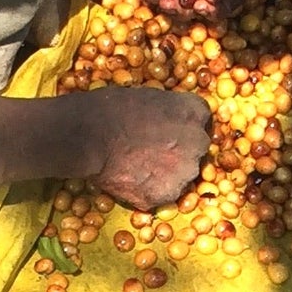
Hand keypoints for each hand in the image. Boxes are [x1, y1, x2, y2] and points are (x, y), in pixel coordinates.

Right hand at [89, 87, 213, 210]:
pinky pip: (163, 194)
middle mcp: (198, 142)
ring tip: (138, 167)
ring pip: (182, 175)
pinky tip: (131, 180)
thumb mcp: (149, 97)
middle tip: (153, 151)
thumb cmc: (112, 108)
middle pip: (197, 149)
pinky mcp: (166, 195)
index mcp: (195, 112)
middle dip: (180, 151)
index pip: (202, 121)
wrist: (89, 135)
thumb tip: (170, 120)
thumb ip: (169, 111)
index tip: (173, 132)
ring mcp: (184, 172)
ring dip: (167, 173)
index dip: (186, 128)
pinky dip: (150, 191)